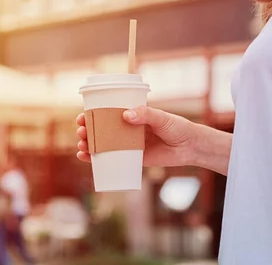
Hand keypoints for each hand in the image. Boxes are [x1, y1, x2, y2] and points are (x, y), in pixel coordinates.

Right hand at [76, 106, 195, 167]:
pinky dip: (97, 159)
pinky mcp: (134, 158)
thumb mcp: (161, 117)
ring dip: (88, 144)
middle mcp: (127, 129)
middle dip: (87, 131)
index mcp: (131, 115)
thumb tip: (125, 116)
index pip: (107, 113)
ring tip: (82, 146)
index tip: (82, 116)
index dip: (92, 114)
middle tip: (81, 132)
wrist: (190, 146)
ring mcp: (129, 144)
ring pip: (103, 144)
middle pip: (101, 129)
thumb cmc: (177, 127)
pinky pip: (113, 159)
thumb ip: (145, 115)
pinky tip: (86, 158)